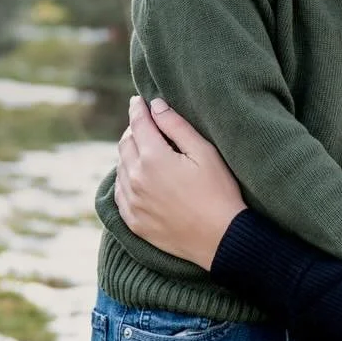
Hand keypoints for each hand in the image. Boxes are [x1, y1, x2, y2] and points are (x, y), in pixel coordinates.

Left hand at [115, 97, 244, 268]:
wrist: (221, 240)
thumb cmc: (219, 193)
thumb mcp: (204, 153)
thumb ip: (177, 126)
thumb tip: (156, 106)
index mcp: (153, 158)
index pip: (138, 124)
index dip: (138, 109)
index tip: (137, 100)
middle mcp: (136, 179)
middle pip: (125, 144)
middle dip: (133, 130)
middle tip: (143, 124)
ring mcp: (132, 202)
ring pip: (121, 168)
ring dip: (129, 155)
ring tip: (142, 150)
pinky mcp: (134, 221)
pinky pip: (120, 194)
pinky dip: (125, 180)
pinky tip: (136, 178)